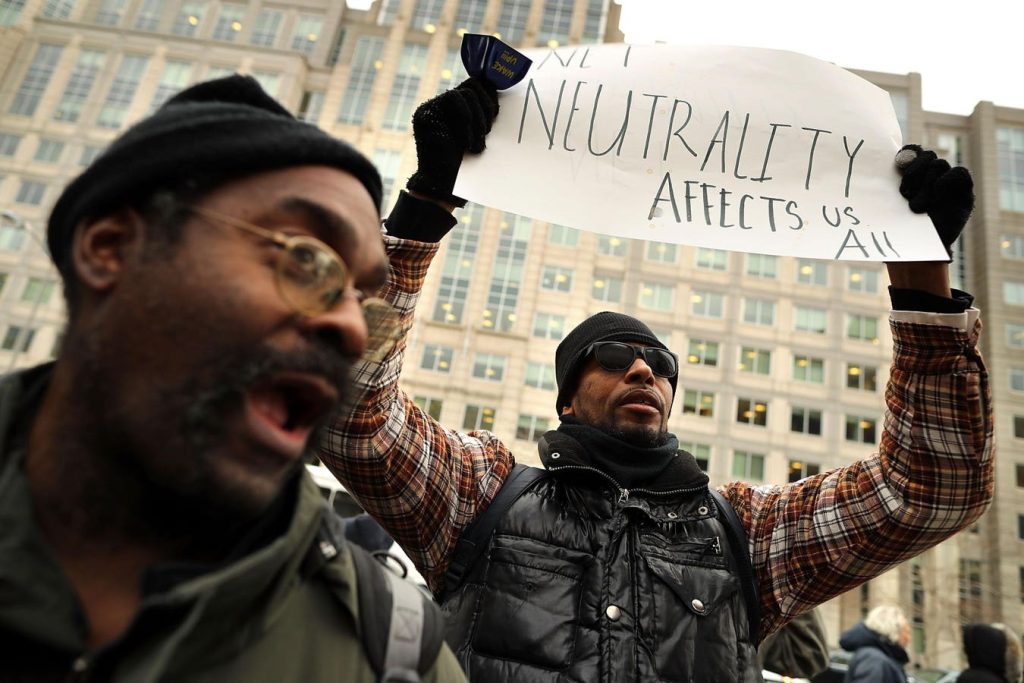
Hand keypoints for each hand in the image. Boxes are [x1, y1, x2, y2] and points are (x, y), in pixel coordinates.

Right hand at [406, 77, 498, 207]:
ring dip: (478, 119)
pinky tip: (467, 142)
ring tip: (477, 144)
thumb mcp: (479, 136)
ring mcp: (432, 107)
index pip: (476, 86)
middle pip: (472, 85)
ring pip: (465, 93)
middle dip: (486, 107)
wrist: (443, 188)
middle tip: (487, 132)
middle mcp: (442, 104)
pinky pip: (453, 99)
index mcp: (456, 109)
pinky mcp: (426, 113)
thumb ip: (484, 117)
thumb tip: (500, 96)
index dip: (490, 97)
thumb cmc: (465, 167)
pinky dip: (467, 120)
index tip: (496, 117)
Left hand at [894, 144, 973, 258]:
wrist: (916, 254)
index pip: (912, 151)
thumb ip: (884, 186)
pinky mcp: (964, 192)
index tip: (896, 165)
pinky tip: (938, 196)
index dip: (906, 154)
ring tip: (916, 208)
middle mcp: (930, 176)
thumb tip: (870, 165)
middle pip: (926, 155)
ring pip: (939, 165)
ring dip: (926, 186)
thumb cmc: (897, 231)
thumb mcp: (886, 207)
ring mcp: (948, 183)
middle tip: (904, 193)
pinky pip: (959, 173)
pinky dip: (946, 182)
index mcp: (911, 176)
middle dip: (913, 172)